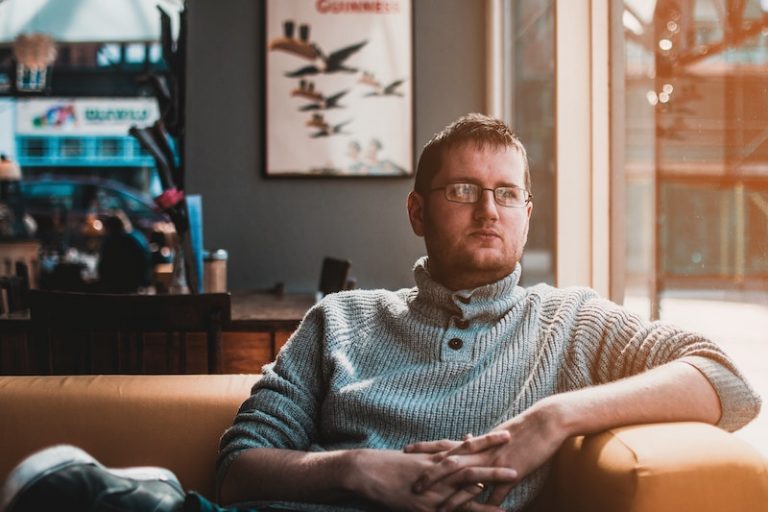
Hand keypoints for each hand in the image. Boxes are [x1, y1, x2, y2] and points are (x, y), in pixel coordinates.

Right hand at [349, 446, 515, 511]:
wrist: (367, 470)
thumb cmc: (392, 463)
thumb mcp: (419, 454)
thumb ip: (441, 450)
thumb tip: (464, 439)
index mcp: (437, 457)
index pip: (467, 447)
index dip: (488, 441)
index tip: (508, 434)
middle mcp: (438, 469)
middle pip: (472, 463)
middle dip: (495, 462)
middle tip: (519, 456)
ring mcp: (434, 486)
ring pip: (467, 483)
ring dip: (490, 482)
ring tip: (513, 479)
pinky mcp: (427, 504)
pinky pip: (453, 507)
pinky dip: (470, 508)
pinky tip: (488, 511)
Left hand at [407, 400, 566, 506]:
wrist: (545, 421)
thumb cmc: (522, 427)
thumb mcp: (496, 433)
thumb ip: (480, 441)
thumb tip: (466, 438)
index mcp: (476, 443)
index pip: (444, 444)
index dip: (424, 447)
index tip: (405, 450)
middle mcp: (481, 452)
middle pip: (450, 463)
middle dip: (431, 475)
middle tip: (413, 486)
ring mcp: (496, 463)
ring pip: (469, 481)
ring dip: (454, 497)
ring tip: (440, 510)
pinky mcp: (513, 473)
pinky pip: (498, 492)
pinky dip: (489, 506)